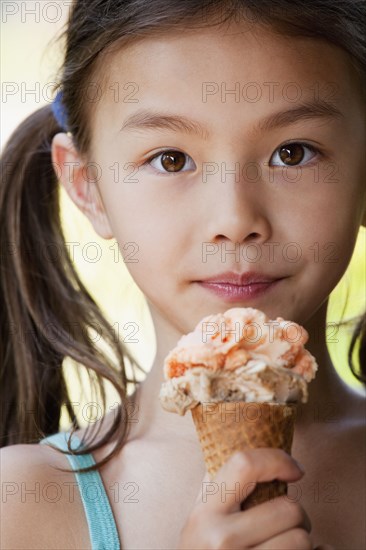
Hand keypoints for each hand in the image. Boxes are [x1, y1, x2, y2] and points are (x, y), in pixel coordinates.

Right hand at [178, 448, 313, 548]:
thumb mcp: (200, 518)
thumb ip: (221, 488)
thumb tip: (259, 455)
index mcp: (205, 512)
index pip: (245, 464)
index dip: (277, 458)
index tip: (294, 469)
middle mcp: (221, 540)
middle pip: (288, 509)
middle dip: (296, 514)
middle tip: (286, 522)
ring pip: (302, 540)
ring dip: (301, 540)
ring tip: (284, 543)